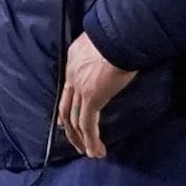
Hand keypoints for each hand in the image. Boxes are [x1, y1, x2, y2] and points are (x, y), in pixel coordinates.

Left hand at [58, 32, 136, 158]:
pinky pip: (88, 124)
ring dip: (81, 139)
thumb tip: (112, 55)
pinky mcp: (92, 98)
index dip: (67, 106)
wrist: (119, 33)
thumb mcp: (103, 40)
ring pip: (75, 119)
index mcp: (74, 59)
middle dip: (69, 127)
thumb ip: (102, 52)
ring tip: (89, 152)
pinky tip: (97, 151)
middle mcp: (72, 74)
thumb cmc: (118, 33)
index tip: (67, 120)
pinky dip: (91, 140)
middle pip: (66, 107)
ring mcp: (80, 87)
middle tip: (75, 141)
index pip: (67, 87)